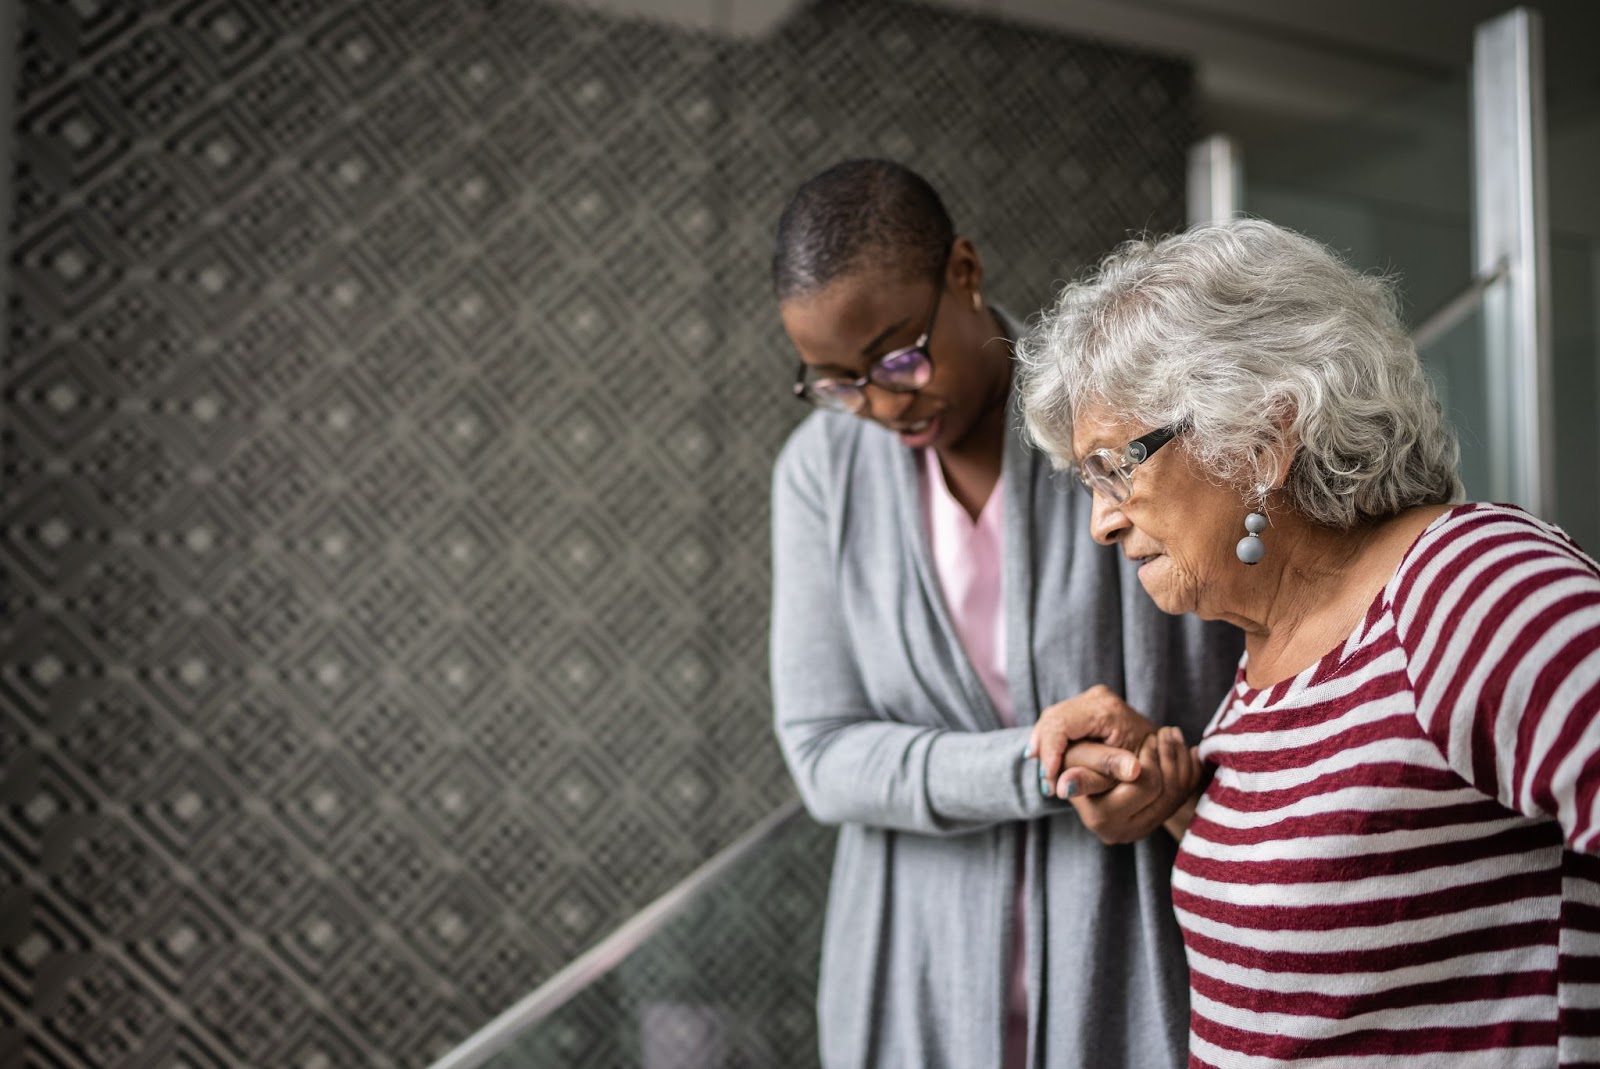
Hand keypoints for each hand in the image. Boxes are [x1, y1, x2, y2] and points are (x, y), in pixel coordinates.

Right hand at [1028, 685, 1156, 799]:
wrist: (1162, 747)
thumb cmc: (1145, 764)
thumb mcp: (1119, 774)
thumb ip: (1092, 777)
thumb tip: (1063, 789)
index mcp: (1106, 710)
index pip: (1060, 725)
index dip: (1049, 752)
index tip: (1047, 780)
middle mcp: (1097, 697)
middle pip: (1053, 719)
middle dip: (1044, 750)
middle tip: (1045, 782)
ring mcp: (1093, 697)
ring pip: (1053, 717)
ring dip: (1045, 745)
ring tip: (1046, 774)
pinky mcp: (1089, 704)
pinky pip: (1060, 718)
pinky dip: (1052, 739)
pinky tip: (1048, 758)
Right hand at [1068, 727, 1202, 844]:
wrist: (1080, 770)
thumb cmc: (1075, 756)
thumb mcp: (1081, 755)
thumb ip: (1099, 763)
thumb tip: (1116, 774)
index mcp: (1100, 817)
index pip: (1144, 783)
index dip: (1150, 756)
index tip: (1155, 737)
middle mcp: (1121, 831)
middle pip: (1163, 788)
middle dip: (1163, 752)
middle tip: (1157, 731)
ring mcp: (1139, 829)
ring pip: (1178, 791)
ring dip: (1177, 757)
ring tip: (1167, 734)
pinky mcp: (1154, 823)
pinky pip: (1185, 795)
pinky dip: (1187, 768)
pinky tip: (1181, 750)